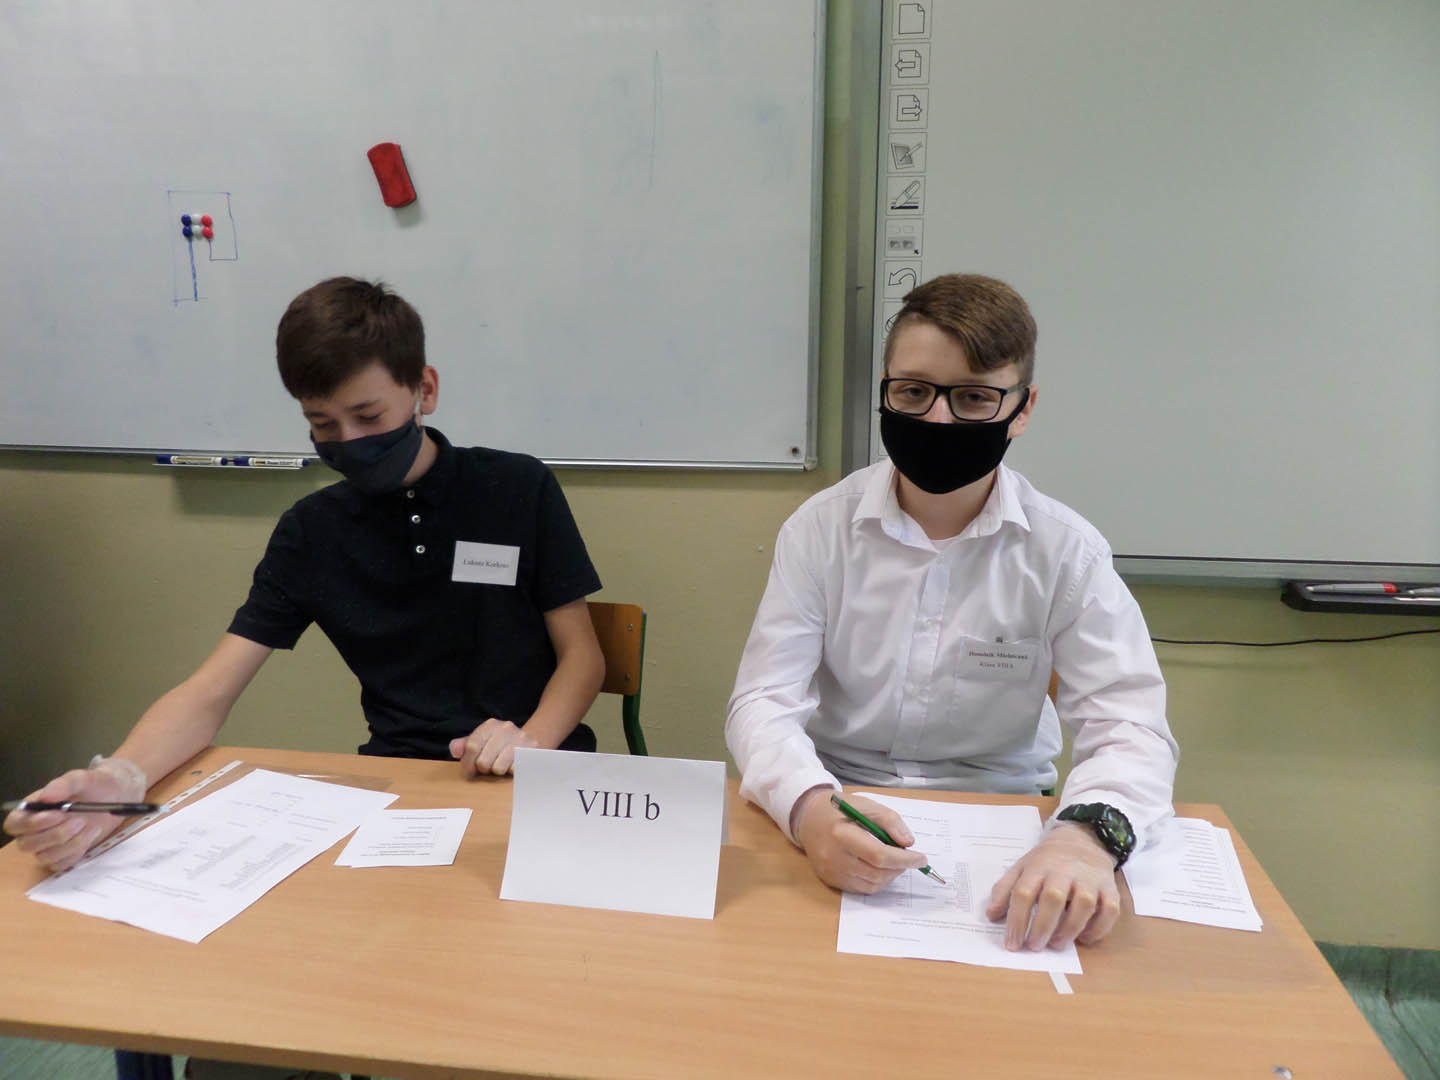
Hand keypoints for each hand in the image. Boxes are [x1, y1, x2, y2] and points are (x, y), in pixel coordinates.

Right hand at [3, 758, 146, 871]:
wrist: (115, 796)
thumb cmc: (93, 786)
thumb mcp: (80, 779)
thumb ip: (63, 785)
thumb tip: (46, 796)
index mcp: (31, 810)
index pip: (14, 824)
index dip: (31, 824)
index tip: (57, 814)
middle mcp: (34, 830)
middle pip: (27, 844)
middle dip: (56, 834)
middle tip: (80, 820)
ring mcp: (47, 846)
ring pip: (45, 856)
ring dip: (71, 843)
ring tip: (91, 826)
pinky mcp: (62, 857)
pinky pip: (62, 864)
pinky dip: (77, 851)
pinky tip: (90, 836)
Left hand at [449, 719, 537, 776]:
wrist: (531, 740)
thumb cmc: (500, 744)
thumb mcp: (481, 741)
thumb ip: (464, 745)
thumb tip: (455, 749)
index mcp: (490, 725)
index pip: (472, 746)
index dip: (468, 763)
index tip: (470, 771)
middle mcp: (506, 728)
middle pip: (483, 761)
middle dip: (484, 769)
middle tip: (490, 766)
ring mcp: (520, 739)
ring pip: (498, 768)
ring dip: (498, 772)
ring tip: (502, 765)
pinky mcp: (532, 752)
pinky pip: (513, 771)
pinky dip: (511, 773)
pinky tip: (513, 766)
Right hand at [792, 788, 928, 892]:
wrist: (808, 817)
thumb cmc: (840, 809)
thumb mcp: (866, 805)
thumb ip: (890, 821)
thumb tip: (908, 843)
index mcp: (841, 834)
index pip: (879, 855)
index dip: (904, 859)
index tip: (921, 858)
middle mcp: (833, 857)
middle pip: (876, 873)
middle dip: (899, 868)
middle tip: (909, 858)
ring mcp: (830, 872)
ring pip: (871, 885)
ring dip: (890, 876)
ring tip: (894, 861)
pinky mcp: (830, 880)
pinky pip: (861, 889)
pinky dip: (876, 881)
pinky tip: (879, 868)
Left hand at [985, 822, 1120, 949]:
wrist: (1082, 839)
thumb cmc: (1047, 860)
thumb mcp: (1021, 867)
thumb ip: (1004, 889)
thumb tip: (991, 915)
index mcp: (1038, 867)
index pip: (1023, 893)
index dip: (1016, 921)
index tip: (1011, 943)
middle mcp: (1064, 871)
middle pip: (1053, 898)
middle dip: (1042, 926)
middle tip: (1034, 946)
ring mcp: (1089, 879)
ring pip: (1083, 904)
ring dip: (1070, 929)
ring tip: (1056, 944)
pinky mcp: (1109, 888)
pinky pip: (1109, 910)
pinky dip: (1098, 928)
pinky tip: (1084, 938)